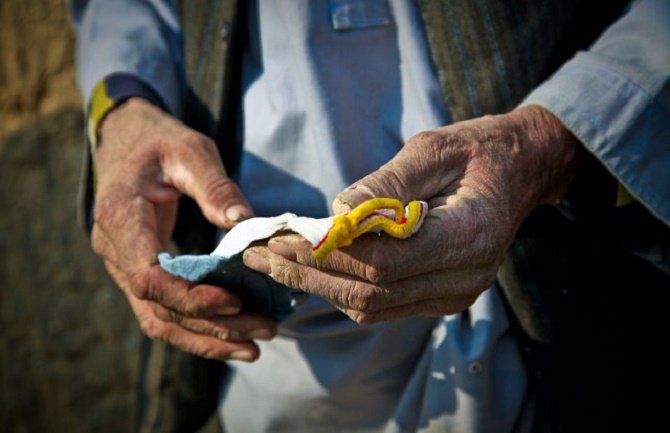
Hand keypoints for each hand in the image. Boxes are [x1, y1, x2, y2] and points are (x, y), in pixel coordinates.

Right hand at [92, 97, 275, 360]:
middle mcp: (114, 249)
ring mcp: (122, 265)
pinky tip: (230, 338)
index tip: (235, 301)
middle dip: (213, 325)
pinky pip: (161, 312)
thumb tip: (245, 223)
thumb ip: (215, 186)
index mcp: (121, 217)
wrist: (126, 140)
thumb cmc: (159, 141)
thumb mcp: (190, 150)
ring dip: (206, 339)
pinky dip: (195, 330)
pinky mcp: (138, 272)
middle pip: (158, 307)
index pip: (147, 276)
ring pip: (158, 320)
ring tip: (254, 348)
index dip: (190, 297)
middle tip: (265, 330)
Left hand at [243, 106, 580, 322]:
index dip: (328, 255)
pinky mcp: (442, 298)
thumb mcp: (433, 149)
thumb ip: (387, 184)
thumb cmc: (477, 151)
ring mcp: (454, 295)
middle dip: (309, 275)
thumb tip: (336, 208)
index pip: (385, 262)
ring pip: (372, 307)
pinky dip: (342, 288)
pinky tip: (311, 268)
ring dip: (319, 286)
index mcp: (469, 236)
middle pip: (372, 293)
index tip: (281, 238)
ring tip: (273, 261)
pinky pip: (383, 305)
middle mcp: (464, 277)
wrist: (521, 171)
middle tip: (260, 255)